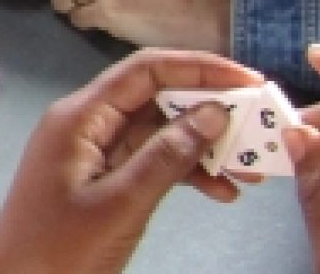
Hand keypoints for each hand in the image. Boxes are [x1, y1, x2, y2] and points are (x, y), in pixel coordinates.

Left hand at [0, 48, 263, 273]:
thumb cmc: (59, 249)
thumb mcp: (121, 203)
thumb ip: (167, 156)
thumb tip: (213, 113)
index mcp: (80, 116)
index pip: (146, 70)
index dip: (200, 68)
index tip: (250, 82)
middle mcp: (85, 124)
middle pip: (156, 98)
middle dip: (209, 110)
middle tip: (260, 128)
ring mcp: (91, 153)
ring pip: (158, 133)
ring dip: (203, 147)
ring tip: (250, 169)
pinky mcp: (99, 181)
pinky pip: (148, 162)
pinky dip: (184, 172)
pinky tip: (220, 191)